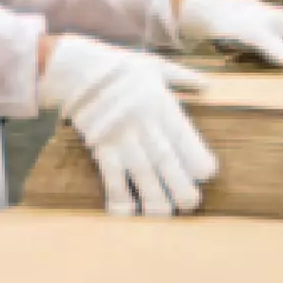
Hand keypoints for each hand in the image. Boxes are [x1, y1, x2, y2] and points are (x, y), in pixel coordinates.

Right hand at [40, 34, 218, 217]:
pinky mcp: (102, 149)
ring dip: (155, 200)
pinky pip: (112, 179)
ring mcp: (123, 139)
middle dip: (181, 188)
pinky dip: (119, 199)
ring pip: (143, 177)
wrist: (76, 67)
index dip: (199, 160)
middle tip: (190, 205)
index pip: (187, 140)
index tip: (206, 174)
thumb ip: (183, 78)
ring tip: (164, 217)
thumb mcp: (155, 66)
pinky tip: (127, 214)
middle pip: (168, 163)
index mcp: (163, 107)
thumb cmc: (119, 66)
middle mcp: (146, 126)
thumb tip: (207, 84)